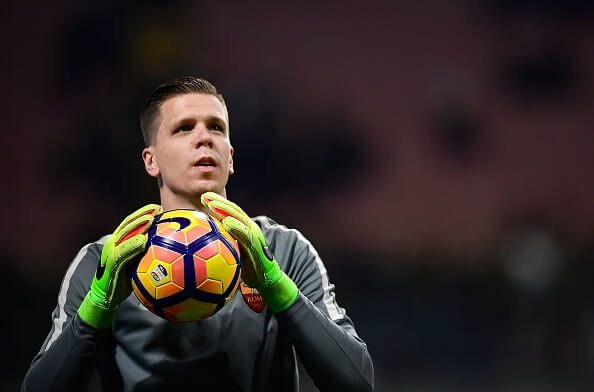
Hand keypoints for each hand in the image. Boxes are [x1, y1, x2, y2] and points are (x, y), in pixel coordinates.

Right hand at [78, 204, 161, 327]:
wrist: (106, 297)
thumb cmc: (124, 280)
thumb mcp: (137, 265)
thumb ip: (148, 256)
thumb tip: (171, 253)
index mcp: (120, 241)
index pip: (132, 223)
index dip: (144, 213)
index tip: (158, 208)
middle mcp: (114, 243)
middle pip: (129, 224)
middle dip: (142, 214)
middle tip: (157, 209)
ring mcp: (111, 251)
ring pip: (125, 234)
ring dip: (138, 225)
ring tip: (150, 219)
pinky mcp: (111, 262)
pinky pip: (123, 252)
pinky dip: (132, 245)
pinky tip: (143, 241)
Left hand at [201, 192, 297, 311]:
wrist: (266, 279)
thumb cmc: (247, 267)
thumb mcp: (231, 254)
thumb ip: (220, 246)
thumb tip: (198, 248)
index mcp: (241, 229)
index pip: (228, 212)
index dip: (217, 203)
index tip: (202, 198)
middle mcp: (248, 228)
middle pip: (233, 210)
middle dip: (219, 201)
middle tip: (204, 195)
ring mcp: (254, 235)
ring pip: (239, 218)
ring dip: (226, 209)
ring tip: (213, 204)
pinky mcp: (257, 244)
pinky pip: (246, 234)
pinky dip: (237, 227)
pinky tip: (227, 222)